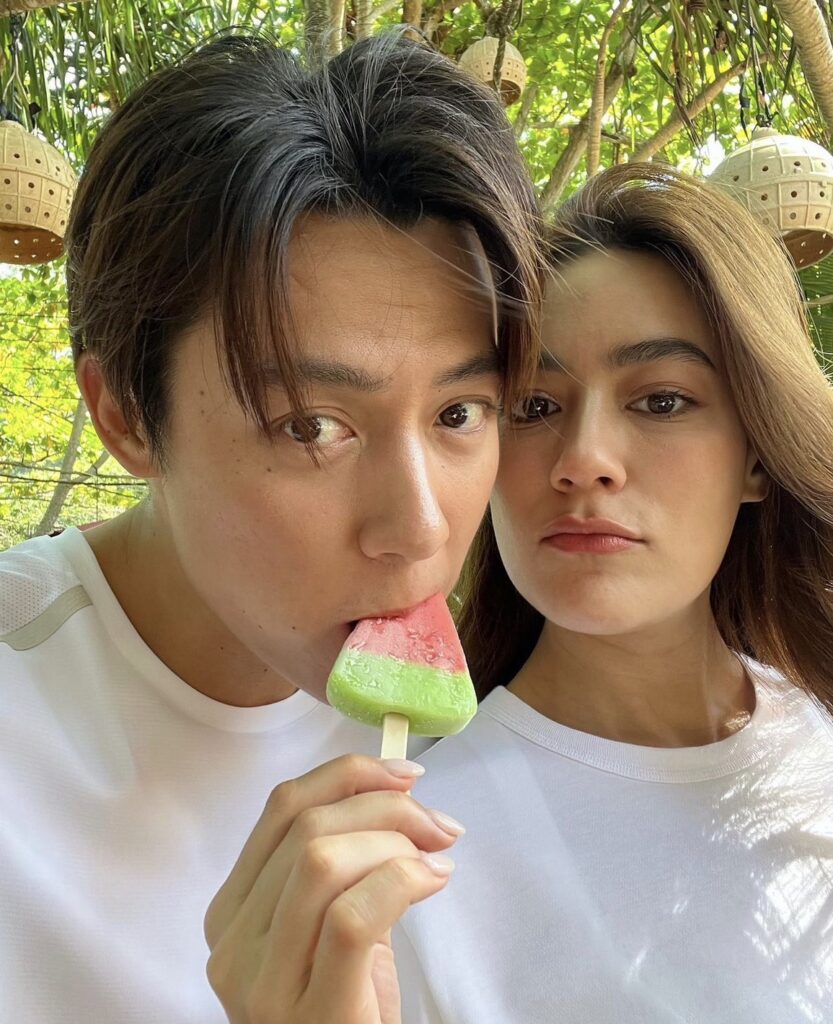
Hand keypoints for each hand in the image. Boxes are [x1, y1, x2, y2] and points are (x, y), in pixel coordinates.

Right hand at [204, 754, 460, 1023]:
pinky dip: (401, 880)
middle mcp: (231, 942)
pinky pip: (351, 917)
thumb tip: (400, 788)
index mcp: (231, 910)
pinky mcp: (308, 1013)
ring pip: (321, 862)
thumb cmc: (345, 1006)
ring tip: (437, 857)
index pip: (280, 808)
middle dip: (385, 805)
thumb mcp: (332, 925)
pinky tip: (434, 881)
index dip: (347, 775)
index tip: (405, 774)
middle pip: (307, 829)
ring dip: (395, 841)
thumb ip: (346, 862)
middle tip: (438, 823)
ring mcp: (260, 983)